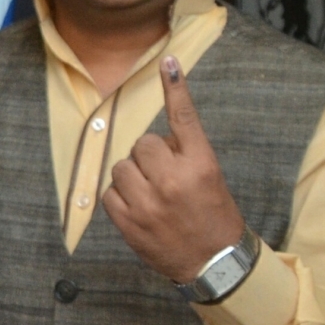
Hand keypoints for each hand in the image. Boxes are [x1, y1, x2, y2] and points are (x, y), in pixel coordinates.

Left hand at [102, 57, 245, 282]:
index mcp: (201, 165)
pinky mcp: (129, 221)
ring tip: (152, 194)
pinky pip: (109, 192)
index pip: (184, 119)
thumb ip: (184, 154)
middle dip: (150, 156)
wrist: (215, 263)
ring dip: (132, 176)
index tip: (168, 61)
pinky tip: (139, 208)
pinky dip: (120, 197)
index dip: (175, 88)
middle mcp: (174, 180)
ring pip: (121, 166)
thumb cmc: (213, 215)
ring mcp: (149, 202)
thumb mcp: (210, 178)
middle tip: (165, 177)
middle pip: (142, 143)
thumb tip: (155, 140)